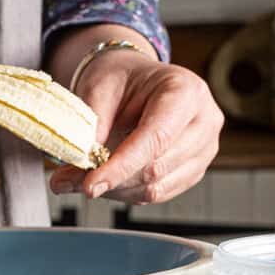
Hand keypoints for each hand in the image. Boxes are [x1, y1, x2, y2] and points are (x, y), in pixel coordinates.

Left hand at [50, 50, 223, 203]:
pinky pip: (157, 194)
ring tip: (85, 178)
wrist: (137, 81)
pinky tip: (108, 180)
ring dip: (115, 190)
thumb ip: (93, 124)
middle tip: (70, 181)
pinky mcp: (193, 171)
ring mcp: (204, 150)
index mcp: (186, 92)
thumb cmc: (122, 80)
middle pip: (157, 168)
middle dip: (111, 180)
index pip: (155, 138)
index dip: (120, 166)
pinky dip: (126, 193)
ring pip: (156, 188)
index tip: (89, 185)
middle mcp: (204, 122)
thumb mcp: (100, 87)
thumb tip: (81, 164)